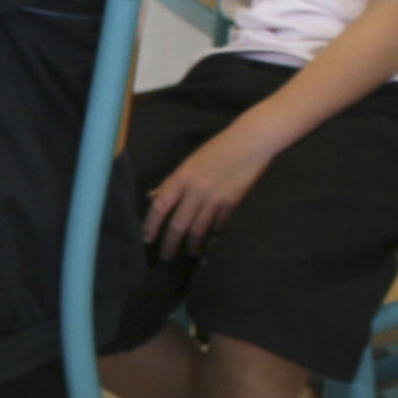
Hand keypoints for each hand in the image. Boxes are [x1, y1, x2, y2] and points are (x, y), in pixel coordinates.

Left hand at [143, 122, 280, 257]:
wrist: (251, 141)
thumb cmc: (218, 148)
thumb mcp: (190, 162)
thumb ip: (173, 182)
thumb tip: (153, 196)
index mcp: (182, 177)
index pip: (160, 206)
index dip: (151, 225)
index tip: (146, 238)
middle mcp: (195, 190)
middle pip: (178, 224)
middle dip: (170, 244)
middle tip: (165, 256)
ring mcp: (214, 198)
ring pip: (198, 230)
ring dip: (192, 245)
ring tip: (189, 253)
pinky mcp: (232, 203)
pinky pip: (219, 224)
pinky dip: (213, 233)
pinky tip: (211, 238)